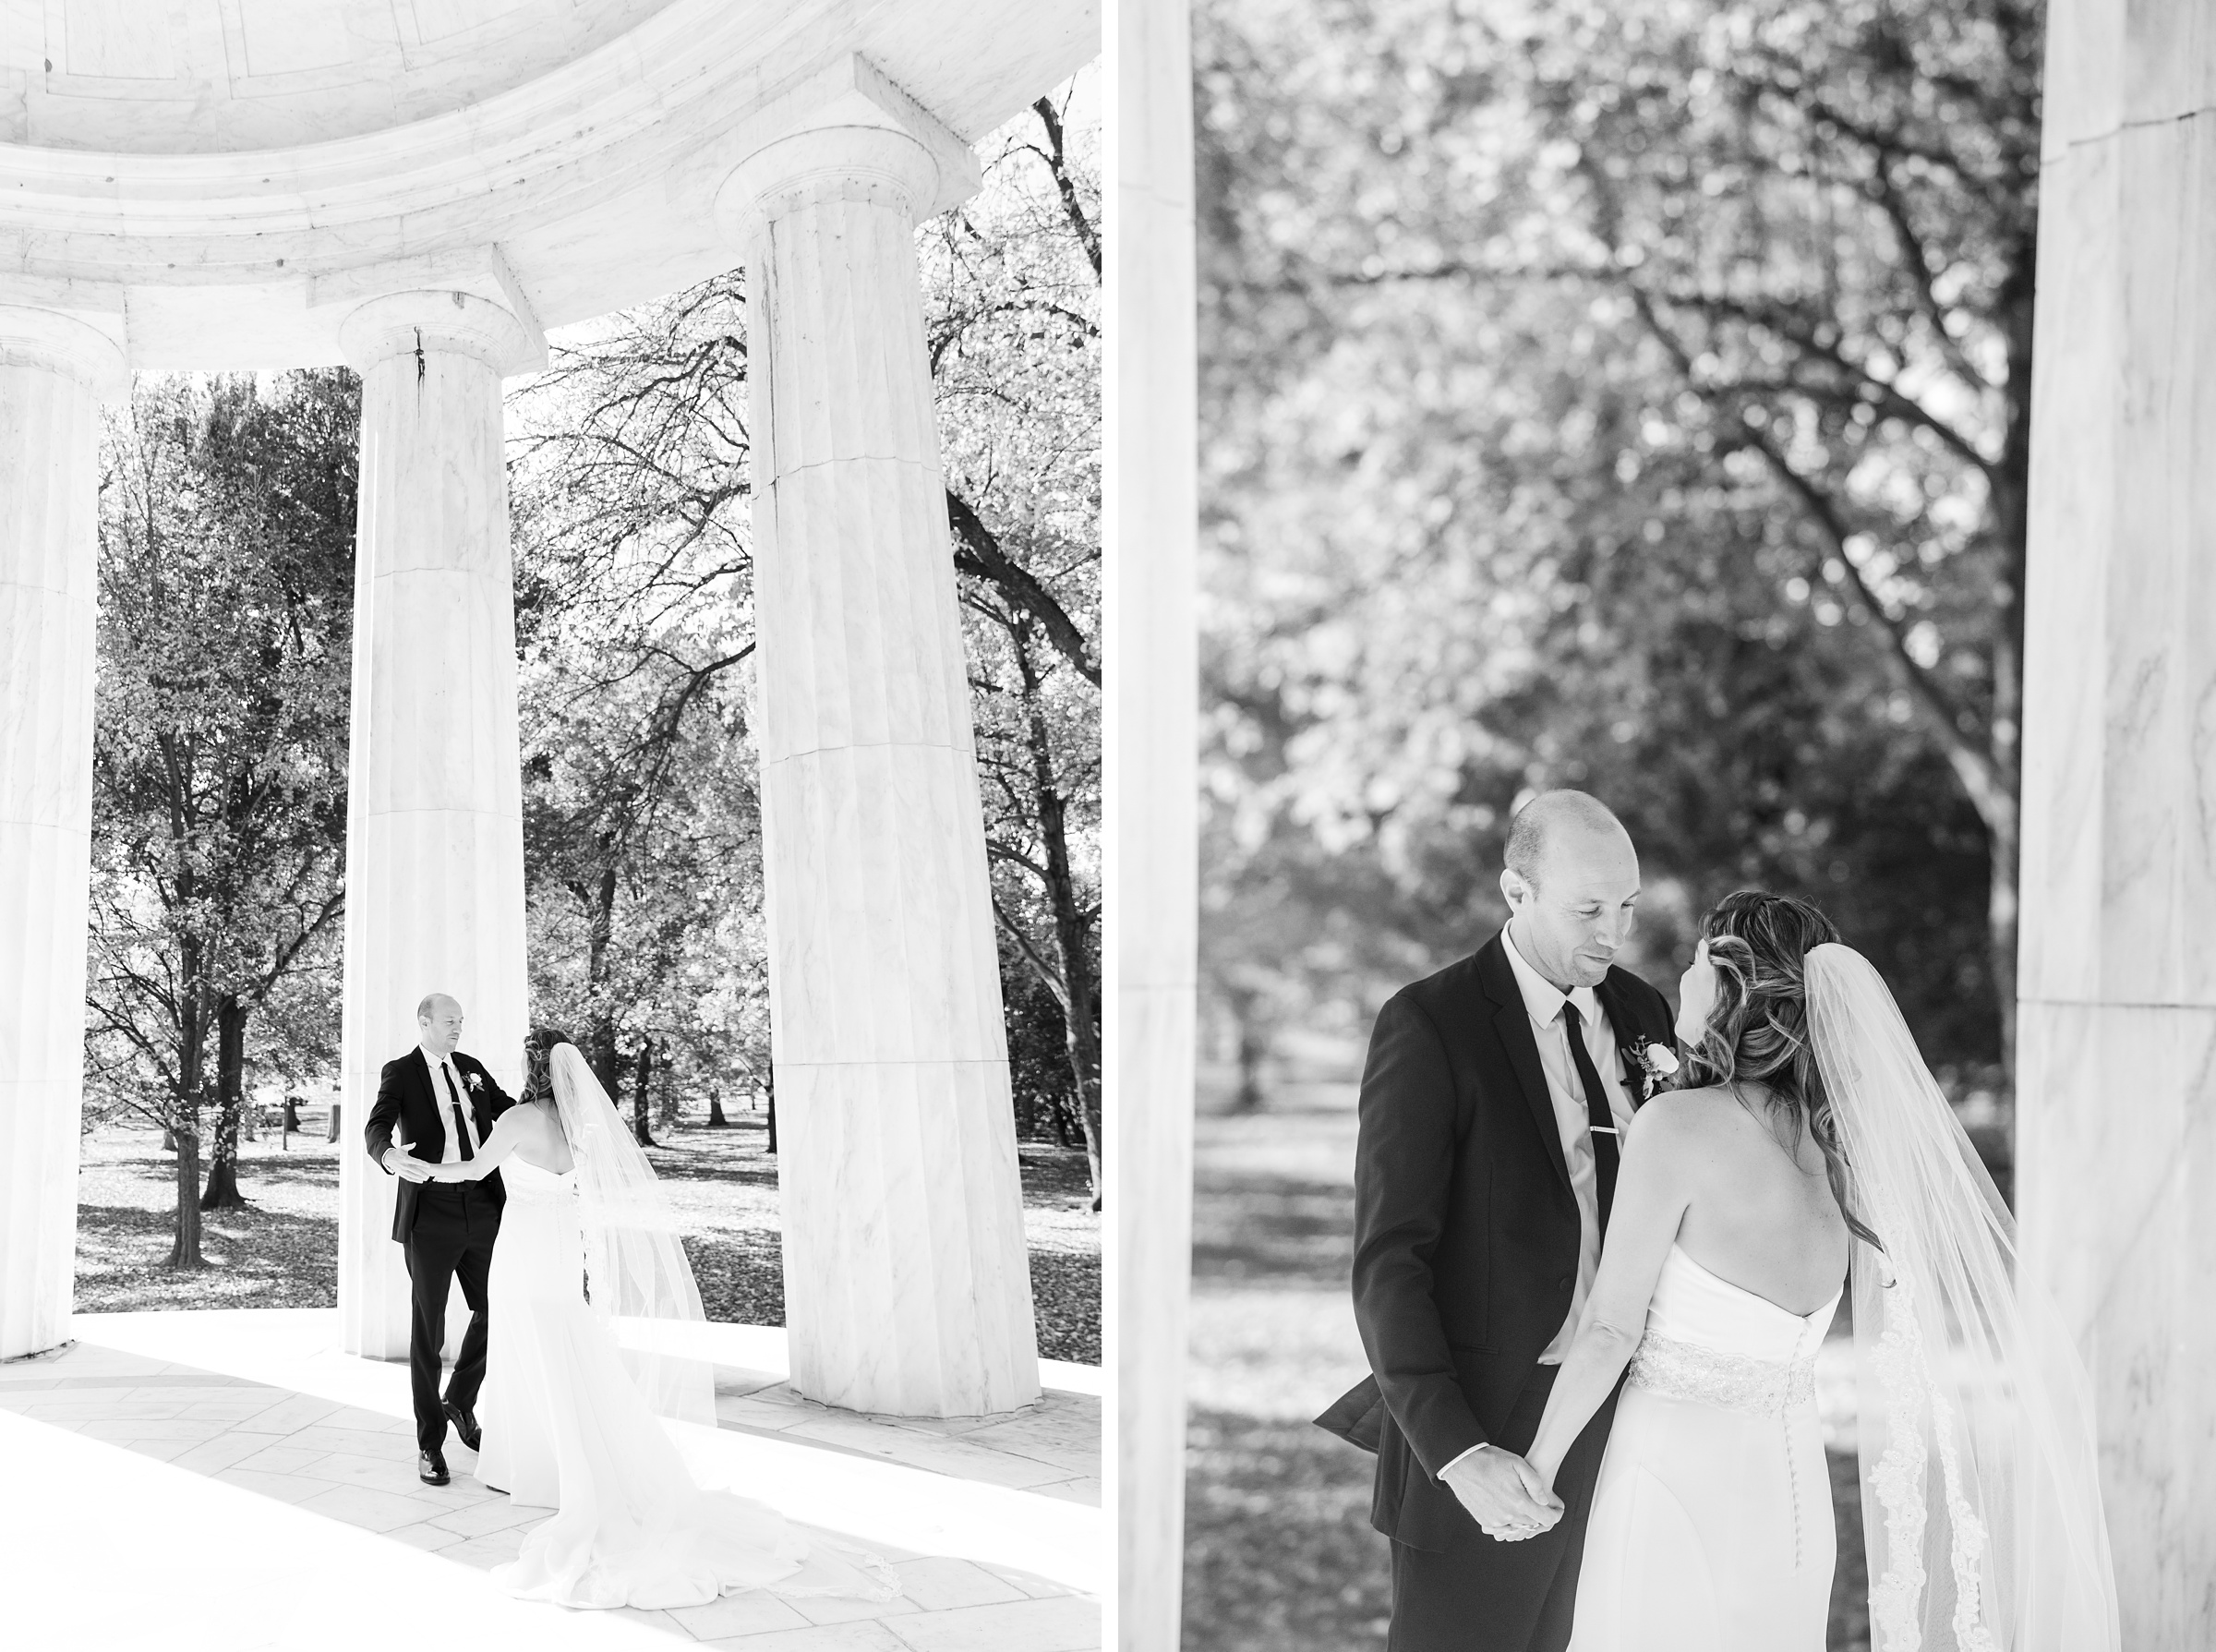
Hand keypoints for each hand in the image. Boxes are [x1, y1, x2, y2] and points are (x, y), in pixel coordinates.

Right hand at [385, 1147, 432, 1182]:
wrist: (388, 1158)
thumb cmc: (397, 1153)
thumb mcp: (402, 1148)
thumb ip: (409, 1146)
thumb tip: (414, 1143)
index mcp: (405, 1159)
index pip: (416, 1162)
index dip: (422, 1164)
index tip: (428, 1166)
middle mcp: (404, 1165)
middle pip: (415, 1170)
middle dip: (422, 1173)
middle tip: (428, 1175)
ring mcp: (402, 1170)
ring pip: (412, 1175)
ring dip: (419, 1178)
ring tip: (426, 1178)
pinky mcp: (401, 1174)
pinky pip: (408, 1178)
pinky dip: (414, 1180)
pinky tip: (420, 1181)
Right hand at [1440, 1445, 1563, 1542]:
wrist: (1462, 1463)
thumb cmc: (1490, 1461)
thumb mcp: (1518, 1463)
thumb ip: (1535, 1483)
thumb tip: (1544, 1500)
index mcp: (1519, 1502)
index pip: (1546, 1519)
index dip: (1555, 1516)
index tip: (1556, 1511)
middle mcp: (1508, 1515)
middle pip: (1533, 1524)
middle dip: (1538, 1515)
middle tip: (1537, 1504)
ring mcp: (1496, 1520)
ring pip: (1518, 1528)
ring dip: (1523, 1520)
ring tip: (1520, 1504)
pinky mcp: (1484, 1521)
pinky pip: (1503, 1529)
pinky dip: (1508, 1523)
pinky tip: (1507, 1509)